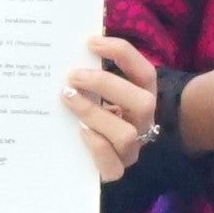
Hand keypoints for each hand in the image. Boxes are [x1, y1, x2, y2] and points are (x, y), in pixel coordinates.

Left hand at [63, 36, 159, 178]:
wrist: (95, 155)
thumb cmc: (94, 113)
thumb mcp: (99, 92)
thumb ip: (93, 74)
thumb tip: (75, 47)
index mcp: (143, 97)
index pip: (145, 73)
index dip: (122, 55)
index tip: (91, 42)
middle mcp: (143, 123)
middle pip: (143, 102)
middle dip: (106, 85)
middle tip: (73, 76)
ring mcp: (132, 150)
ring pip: (126, 134)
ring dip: (94, 113)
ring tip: (68, 98)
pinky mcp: (117, 171)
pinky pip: (113, 166)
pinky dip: (96, 147)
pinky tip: (79, 132)